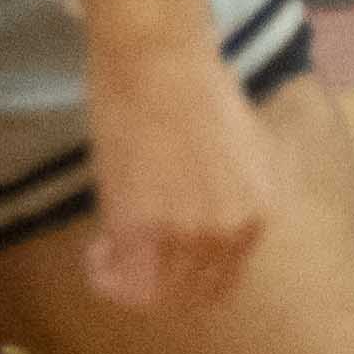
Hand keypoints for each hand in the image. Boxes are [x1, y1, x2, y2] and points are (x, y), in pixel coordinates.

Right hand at [83, 35, 275, 314]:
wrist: (162, 60)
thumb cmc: (199, 87)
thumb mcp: (242, 150)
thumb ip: (232, 194)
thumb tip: (210, 214)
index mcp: (259, 211)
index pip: (228, 276)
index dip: (193, 275)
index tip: (167, 260)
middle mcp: (229, 231)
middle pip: (195, 292)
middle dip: (161, 284)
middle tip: (132, 263)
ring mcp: (185, 235)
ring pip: (156, 293)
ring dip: (129, 279)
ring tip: (108, 255)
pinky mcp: (139, 229)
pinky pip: (120, 280)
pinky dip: (104, 275)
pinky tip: (94, 254)